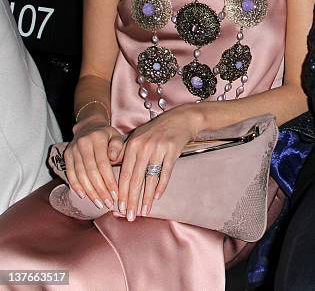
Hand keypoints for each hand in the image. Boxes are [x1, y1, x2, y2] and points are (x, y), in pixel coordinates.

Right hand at [64, 119, 124, 210]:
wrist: (88, 127)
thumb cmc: (106, 135)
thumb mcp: (116, 135)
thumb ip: (117, 146)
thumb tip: (114, 158)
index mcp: (98, 139)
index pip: (103, 164)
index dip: (109, 180)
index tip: (115, 194)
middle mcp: (83, 144)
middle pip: (91, 172)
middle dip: (100, 190)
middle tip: (108, 203)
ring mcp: (73, 150)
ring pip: (80, 175)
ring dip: (89, 192)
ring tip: (98, 203)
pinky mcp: (66, 156)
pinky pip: (70, 174)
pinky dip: (76, 186)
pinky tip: (83, 196)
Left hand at [116, 105, 200, 220]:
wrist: (181, 118)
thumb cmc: (157, 129)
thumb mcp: (138, 136)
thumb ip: (125, 152)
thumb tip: (113, 173)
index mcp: (133, 144)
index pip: (124, 174)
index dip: (121, 193)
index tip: (118, 208)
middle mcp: (144, 147)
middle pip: (135, 179)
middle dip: (131, 200)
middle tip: (129, 216)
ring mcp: (159, 148)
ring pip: (150, 179)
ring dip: (147, 198)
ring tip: (144, 211)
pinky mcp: (173, 150)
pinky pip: (165, 173)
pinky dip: (161, 186)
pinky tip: (157, 197)